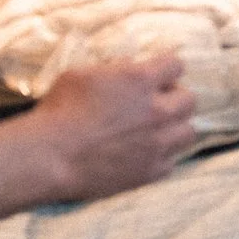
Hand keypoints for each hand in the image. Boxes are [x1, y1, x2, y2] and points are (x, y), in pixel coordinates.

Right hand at [26, 54, 200, 201]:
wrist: (49, 157)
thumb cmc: (59, 111)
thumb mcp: (83, 74)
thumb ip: (113, 69)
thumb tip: (129, 68)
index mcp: (141, 80)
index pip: (176, 65)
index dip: (166, 69)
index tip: (157, 75)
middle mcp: (157, 111)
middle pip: (189, 100)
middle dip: (174, 99)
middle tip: (156, 104)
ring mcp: (157, 144)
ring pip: (188, 132)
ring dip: (174, 128)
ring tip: (155, 131)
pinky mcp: (150, 172)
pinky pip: (172, 162)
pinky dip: (162, 157)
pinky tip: (144, 155)